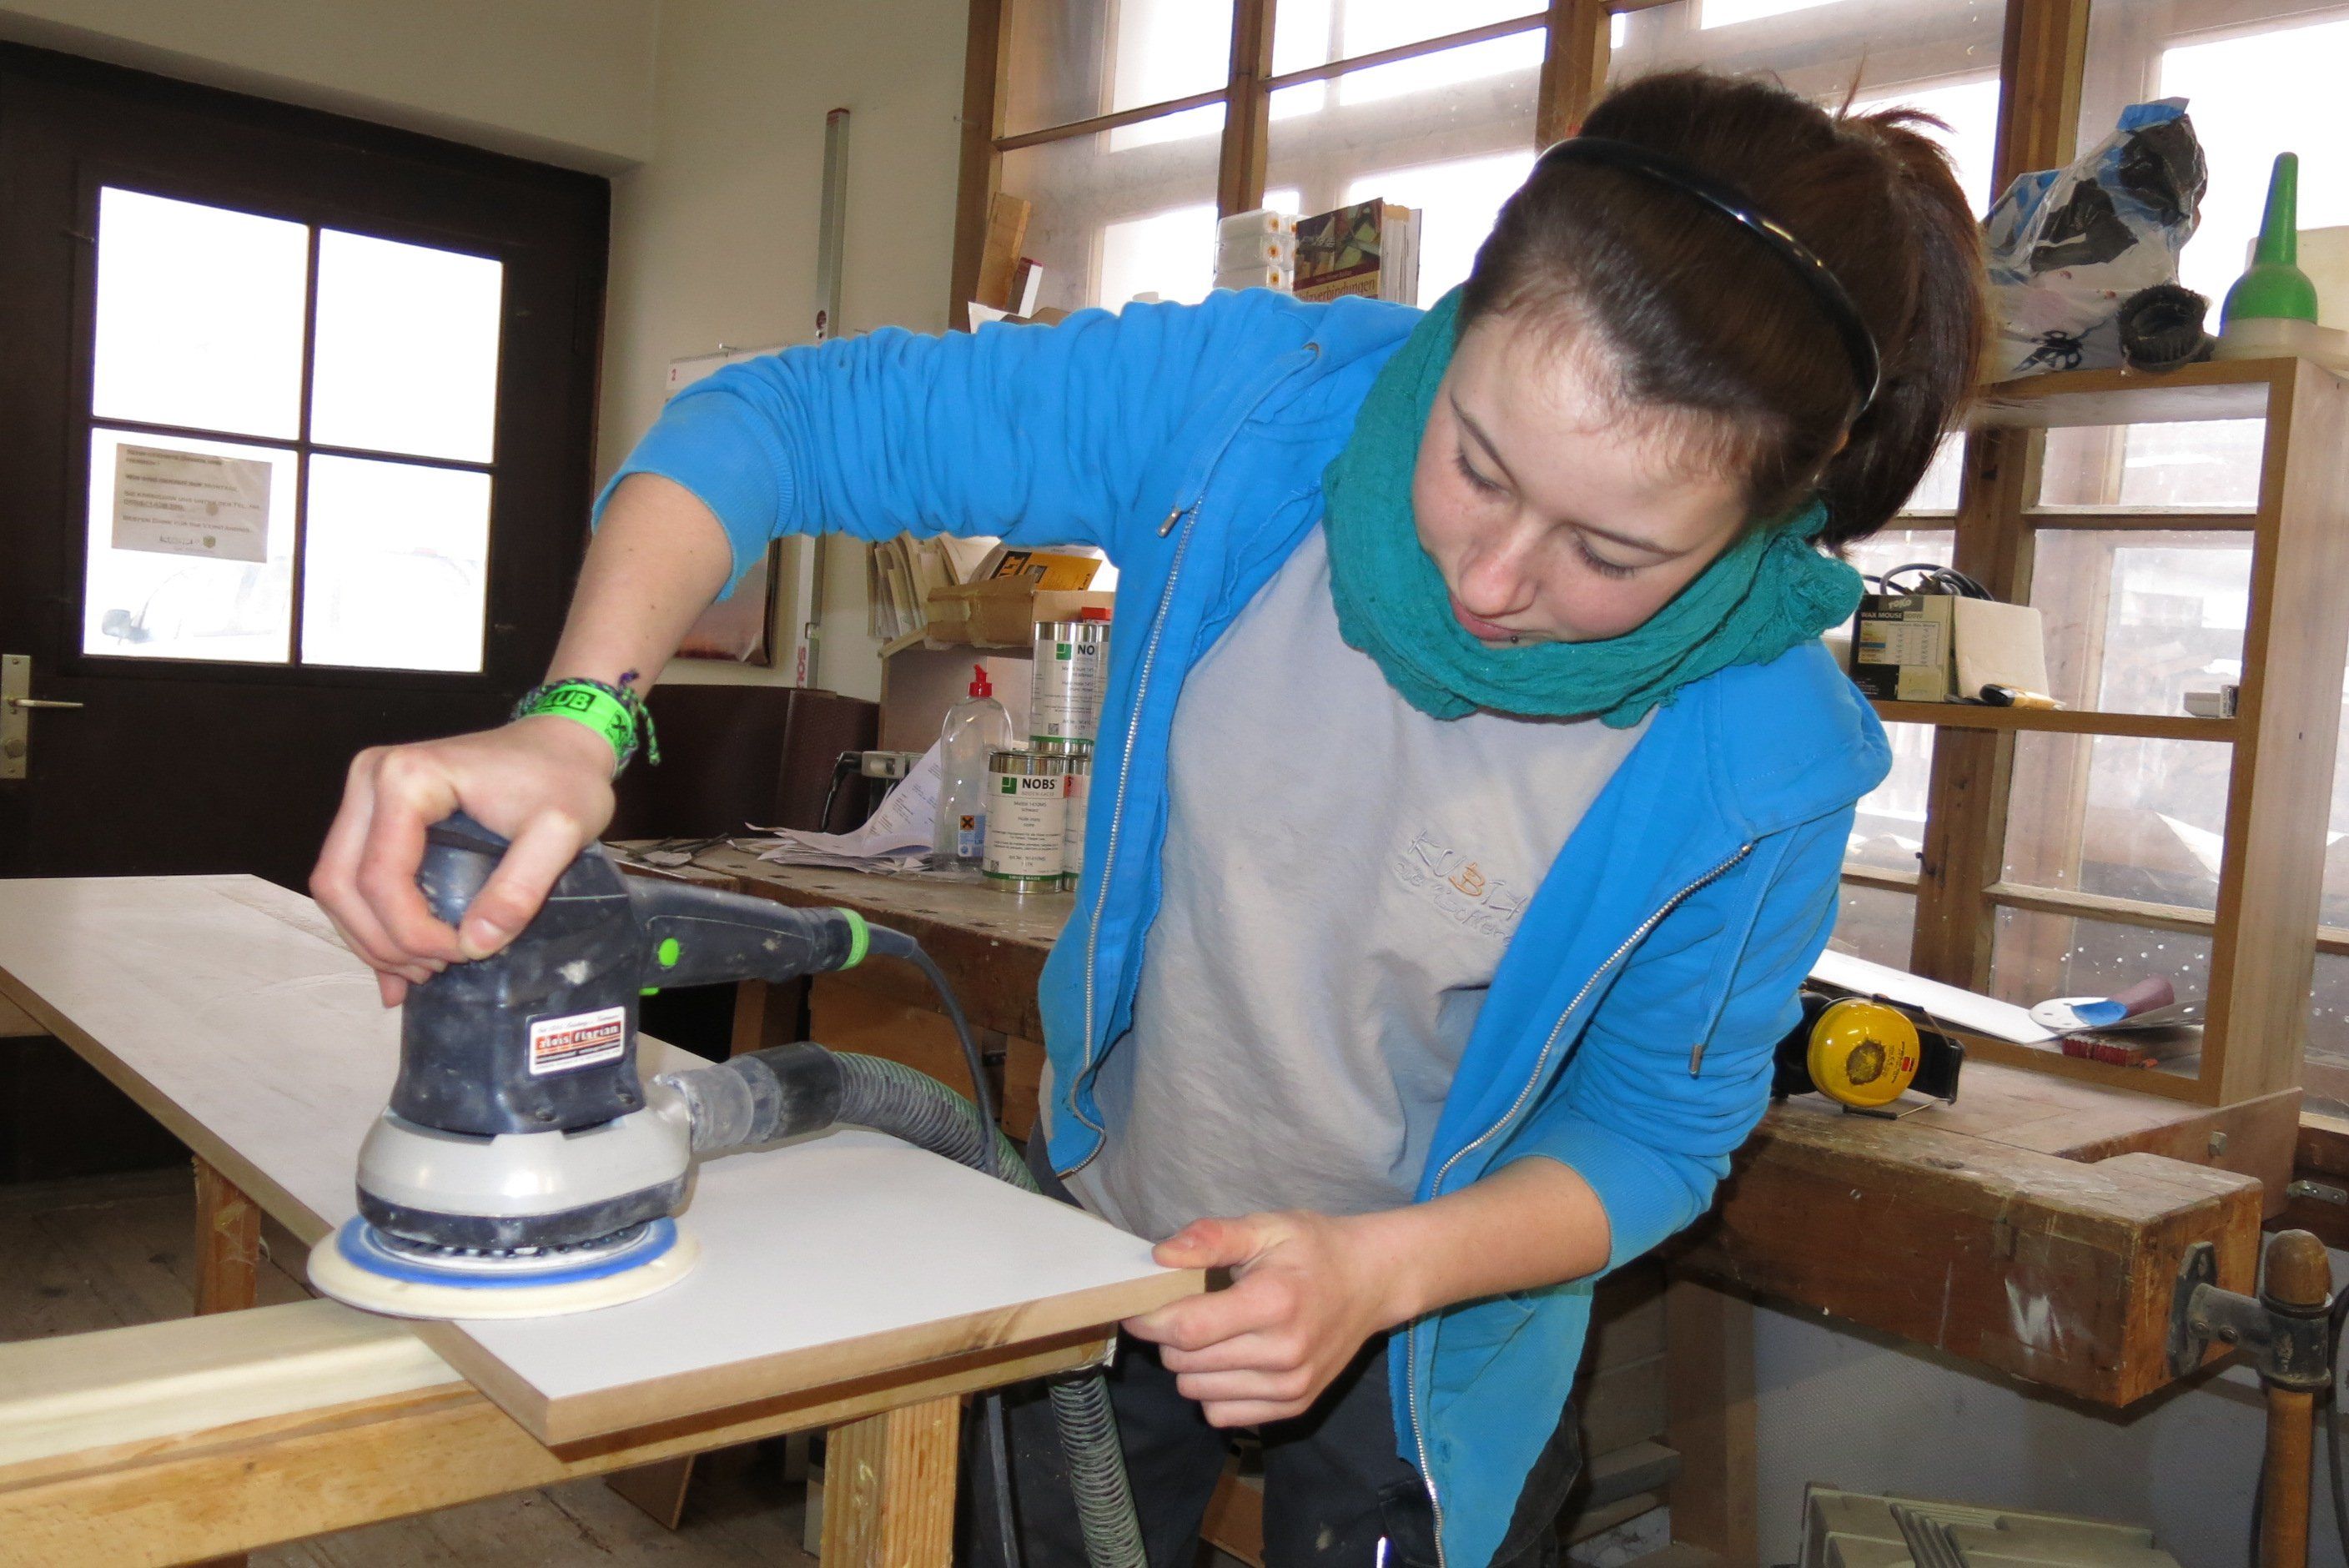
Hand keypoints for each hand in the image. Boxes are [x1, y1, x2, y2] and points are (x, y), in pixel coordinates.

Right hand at [309, 715, 619, 1006]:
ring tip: (426, 969)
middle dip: (385, 941)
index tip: (464, 953)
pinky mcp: (373, 814)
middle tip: (438, 969)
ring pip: (338, 886)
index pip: (381, 876)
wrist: (563, 743)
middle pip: (342, 883)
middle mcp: (370, 780)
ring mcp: (366, 795)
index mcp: (406, 778)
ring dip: (373, 938)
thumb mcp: (562, 832)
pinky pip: (352, 878)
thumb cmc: (564, 779)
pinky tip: (395, 971)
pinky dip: (369, 926)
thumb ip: (521, 888)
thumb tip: (475, 945)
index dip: (413, 931)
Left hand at [1122, 1210, 1416, 1427]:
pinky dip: (1213, 1391)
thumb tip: (1160, 1255)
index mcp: (1272, 1302)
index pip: (1185, 1328)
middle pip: (1185, 1363)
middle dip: (1169, 1337)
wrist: (1371, 1281)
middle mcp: (1283, 1353)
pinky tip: (1230, 1360)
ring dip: (1190, 1365)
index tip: (1136, 1306)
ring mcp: (1291, 1386)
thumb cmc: (1314, 1248)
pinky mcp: (1294, 1406)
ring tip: (1213, 1333)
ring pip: (1197, 1392)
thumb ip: (1212, 1238)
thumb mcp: (1266, 1228)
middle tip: (1184, 1310)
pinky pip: (1222, 1415)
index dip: (1148, 1320)